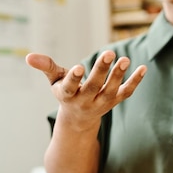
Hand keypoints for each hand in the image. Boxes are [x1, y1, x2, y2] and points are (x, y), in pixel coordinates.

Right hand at [25, 51, 145, 131]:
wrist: (79, 119)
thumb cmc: (66, 92)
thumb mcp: (55, 80)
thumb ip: (46, 67)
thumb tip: (29, 57)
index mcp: (68, 95)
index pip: (70, 88)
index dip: (74, 78)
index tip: (79, 67)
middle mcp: (84, 101)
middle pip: (93, 87)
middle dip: (101, 71)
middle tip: (108, 53)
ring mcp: (101, 103)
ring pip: (111, 91)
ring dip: (118, 76)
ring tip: (125, 59)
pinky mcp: (114, 101)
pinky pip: (126, 93)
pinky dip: (135, 82)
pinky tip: (143, 68)